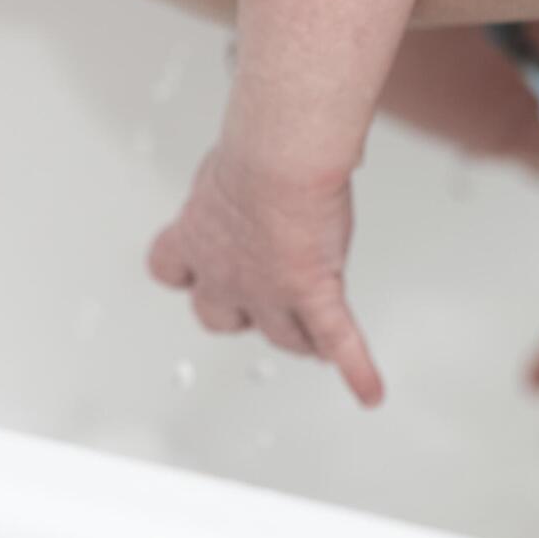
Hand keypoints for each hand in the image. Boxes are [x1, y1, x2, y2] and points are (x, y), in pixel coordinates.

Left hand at [148, 142, 383, 405]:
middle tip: (262, 306)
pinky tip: (368, 391)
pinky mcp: (311, 295)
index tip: (197, 270)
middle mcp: (225, 273)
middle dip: (240, 314)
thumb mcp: (230, 160)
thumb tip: (261, 153)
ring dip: (300, 339)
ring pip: (282, 336)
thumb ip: (239, 177)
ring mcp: (268, 291)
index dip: (188, 273)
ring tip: (318, 346)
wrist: (279, 159)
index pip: (169, 268)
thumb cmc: (256, 146)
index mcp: (196, 233)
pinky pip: (335, 340)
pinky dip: (355, 368)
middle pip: (219, 316)